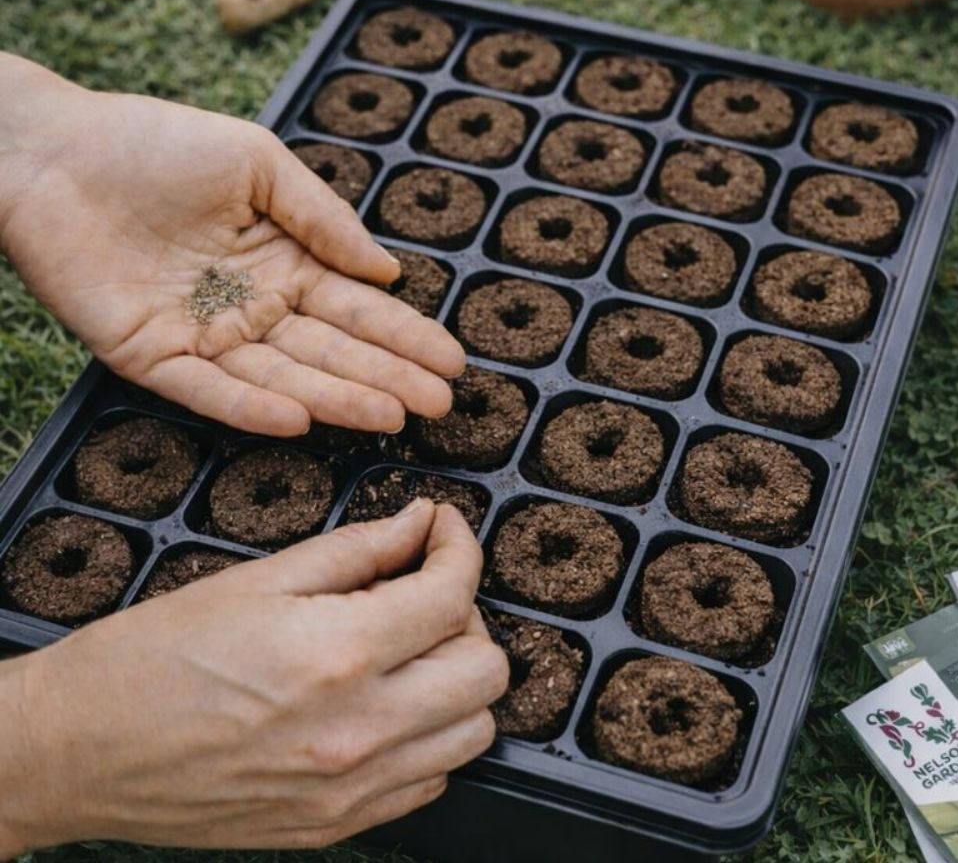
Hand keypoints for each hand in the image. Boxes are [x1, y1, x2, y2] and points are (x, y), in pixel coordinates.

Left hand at [0, 54, 463, 436]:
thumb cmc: (155, 143)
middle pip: (331, 350)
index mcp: (284, 262)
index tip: (452, 363)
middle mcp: (253, 307)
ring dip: (336, 398)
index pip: (357, 307)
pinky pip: (207, 390)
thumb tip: (388, 270)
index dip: (405, 335)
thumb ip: (322, 216)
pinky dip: (249, 408)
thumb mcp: (257, 162)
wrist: (50, 152)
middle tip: (440, 406)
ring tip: (390, 416)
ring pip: (281, 376)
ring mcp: (205, 336)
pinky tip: (298, 419)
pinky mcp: (152, 357)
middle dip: (388, 376)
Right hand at [0, 499, 506, 853]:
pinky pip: (431, 778)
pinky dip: (430, 733)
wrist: (79, 751)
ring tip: (408, 649)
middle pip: (486, 668)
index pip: (453, 593)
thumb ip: (358, 548)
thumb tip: (419, 523)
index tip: (440, 528)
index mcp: (338, 654)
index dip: (458, 545)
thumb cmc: (155, 654)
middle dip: (467, 612)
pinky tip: (387, 703)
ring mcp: (352, 790)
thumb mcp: (260, 578)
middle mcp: (359, 731)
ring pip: (474, 730)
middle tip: (422, 589)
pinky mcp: (337, 825)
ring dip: (458, 678)